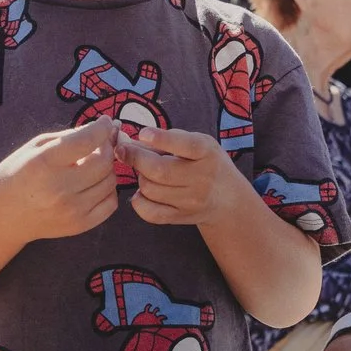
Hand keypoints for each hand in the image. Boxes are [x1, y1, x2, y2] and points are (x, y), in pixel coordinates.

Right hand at [0, 120, 118, 242]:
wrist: (2, 217)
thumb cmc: (15, 175)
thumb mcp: (33, 147)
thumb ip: (68, 136)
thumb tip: (101, 128)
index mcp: (44, 163)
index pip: (87, 140)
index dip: (102, 127)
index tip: (104, 122)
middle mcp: (60, 189)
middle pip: (104, 161)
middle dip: (106, 147)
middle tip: (98, 144)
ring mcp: (72, 210)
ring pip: (111, 181)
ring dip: (106, 169)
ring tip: (90, 165)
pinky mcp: (80, 225)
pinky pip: (111, 203)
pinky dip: (107, 190)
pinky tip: (93, 185)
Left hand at [116, 127, 245, 227]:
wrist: (227, 198)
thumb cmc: (206, 162)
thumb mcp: (197, 143)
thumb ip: (167, 139)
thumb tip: (128, 141)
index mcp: (207, 153)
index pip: (186, 145)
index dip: (162, 139)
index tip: (143, 134)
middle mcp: (202, 178)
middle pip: (159, 170)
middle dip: (135, 158)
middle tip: (123, 150)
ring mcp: (191, 201)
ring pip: (150, 189)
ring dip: (140, 177)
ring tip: (145, 171)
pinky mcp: (181, 217)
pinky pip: (150, 213)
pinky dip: (139, 201)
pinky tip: (144, 192)